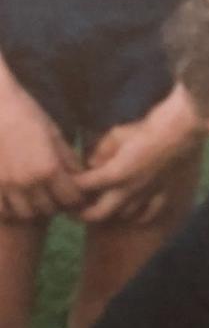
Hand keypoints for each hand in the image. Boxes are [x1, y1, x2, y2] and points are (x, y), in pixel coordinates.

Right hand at [0, 79, 81, 220]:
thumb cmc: (26, 114)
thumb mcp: (54, 134)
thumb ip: (69, 160)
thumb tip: (81, 179)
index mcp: (49, 168)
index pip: (71, 200)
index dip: (76, 198)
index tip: (74, 192)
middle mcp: (28, 181)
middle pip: (50, 209)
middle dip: (56, 203)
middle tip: (54, 194)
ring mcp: (6, 185)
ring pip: (27, 213)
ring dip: (34, 208)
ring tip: (35, 196)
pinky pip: (4, 210)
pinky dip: (11, 209)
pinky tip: (15, 198)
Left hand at [74, 86, 202, 223]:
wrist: (179, 134)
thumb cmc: (147, 129)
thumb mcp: (117, 134)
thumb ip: (101, 151)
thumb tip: (92, 164)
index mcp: (114, 174)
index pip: (84, 186)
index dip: (71, 185)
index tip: (66, 183)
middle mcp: (128, 191)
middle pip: (98, 214)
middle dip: (82, 214)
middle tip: (74, 211)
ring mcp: (146, 197)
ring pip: (122, 214)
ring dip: (111, 211)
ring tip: (104, 205)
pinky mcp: (162, 197)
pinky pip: (148, 214)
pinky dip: (138, 215)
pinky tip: (134, 211)